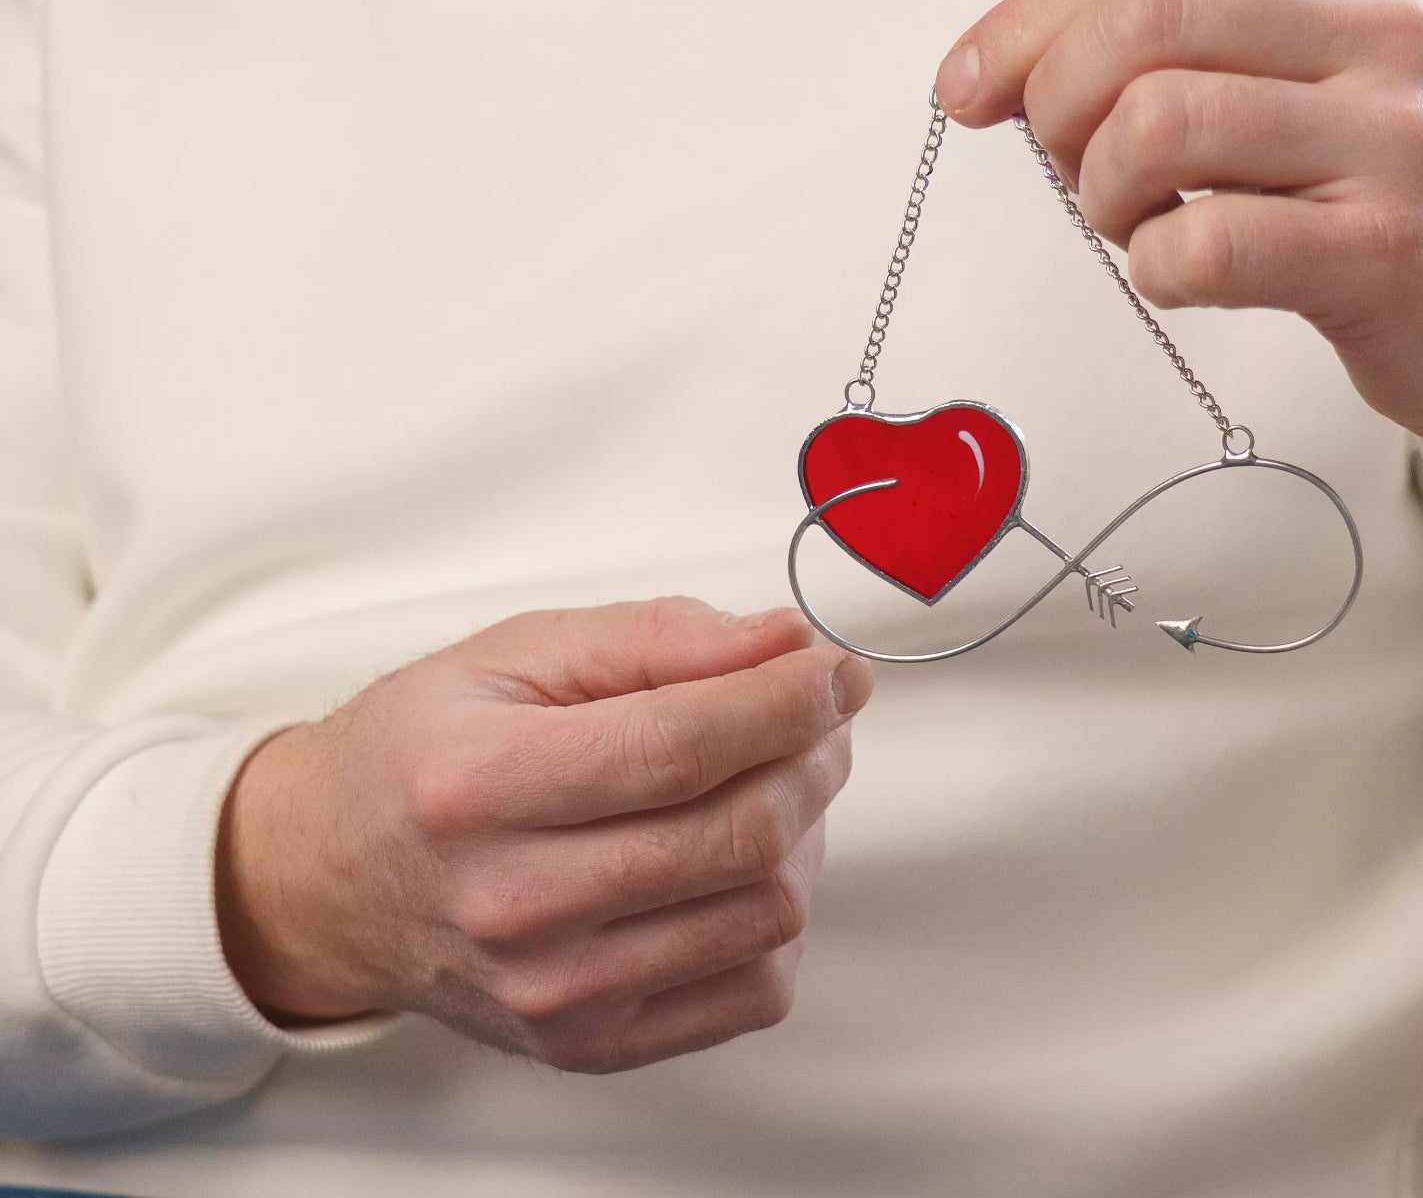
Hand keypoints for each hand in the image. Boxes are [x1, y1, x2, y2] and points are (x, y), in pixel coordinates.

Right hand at [216, 598, 871, 1072]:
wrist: (329, 878)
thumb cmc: (424, 750)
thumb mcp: (520, 650)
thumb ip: (660, 636)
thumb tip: (785, 643)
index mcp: (480, 785)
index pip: (684, 746)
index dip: (790, 699)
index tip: (835, 667)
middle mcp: (514, 905)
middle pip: (739, 833)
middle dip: (814, 753)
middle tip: (817, 709)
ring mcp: (554, 993)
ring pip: (765, 911)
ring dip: (805, 828)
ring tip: (772, 775)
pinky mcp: (590, 1044)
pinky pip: (752, 989)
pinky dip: (777, 914)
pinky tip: (740, 858)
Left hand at [934, 0, 1422, 499]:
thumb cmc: (1390, 176)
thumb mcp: (1318, 60)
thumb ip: (1184, 34)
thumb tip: (991, 66)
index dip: (1029, 20)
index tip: (967, 86)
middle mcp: (1392, 22)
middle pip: (1139, 19)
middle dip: (1056, 98)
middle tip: (1072, 165)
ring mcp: (1402, 134)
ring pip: (1156, 122)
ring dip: (1103, 189)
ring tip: (1136, 221)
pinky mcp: (1392, 250)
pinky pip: (1204, 243)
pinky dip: (1153, 267)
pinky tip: (1180, 272)